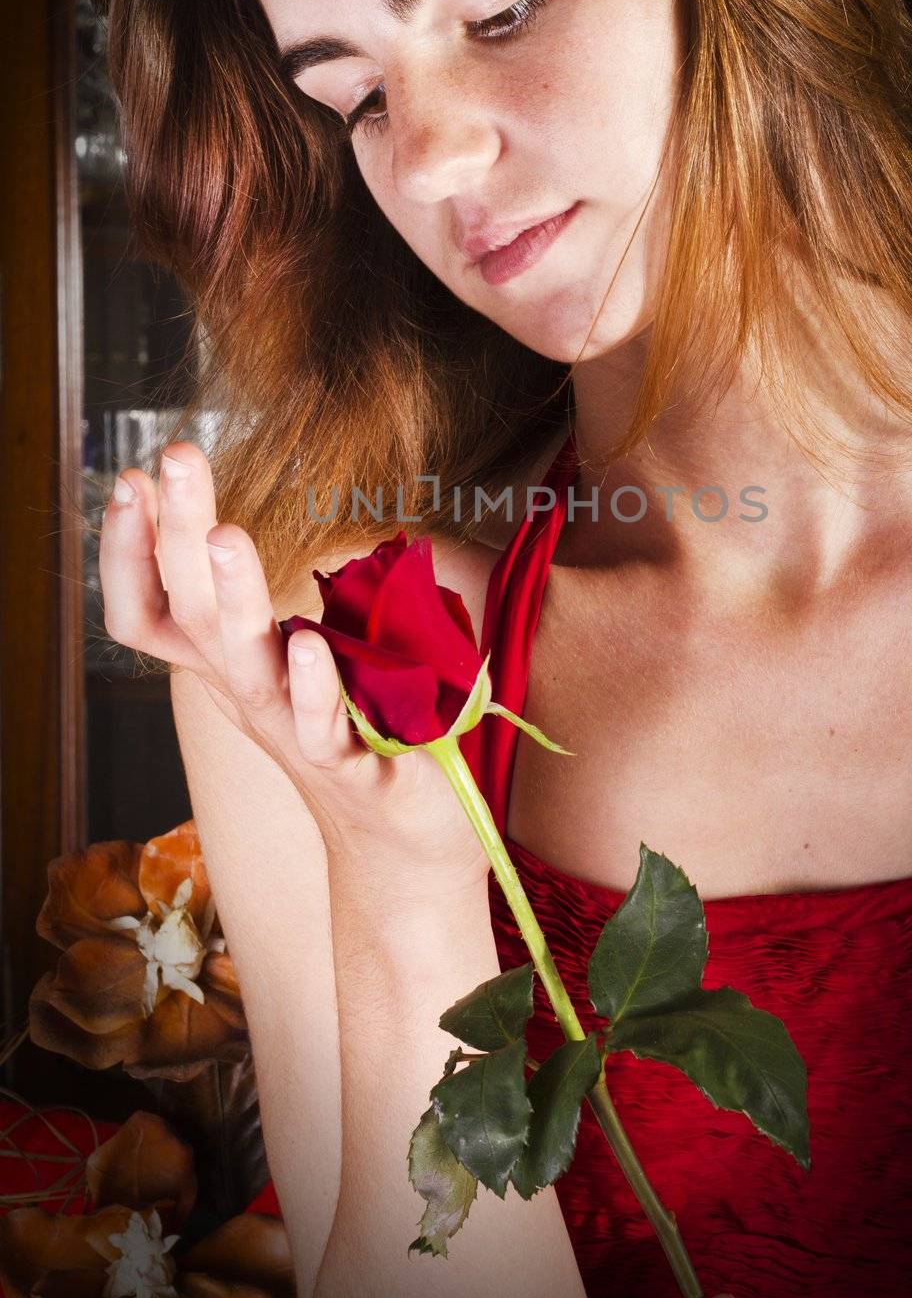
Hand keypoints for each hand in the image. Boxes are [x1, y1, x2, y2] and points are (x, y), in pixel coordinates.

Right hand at [99, 442, 491, 900]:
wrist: (397, 839)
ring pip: (247, 669)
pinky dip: (313, 687)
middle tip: (173, 458)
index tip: (133, 478)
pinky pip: (323, 729)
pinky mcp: (356, 768)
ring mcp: (295, 735)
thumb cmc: (346, 729)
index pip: (148, 610)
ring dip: (236, 599)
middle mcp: (248, 698)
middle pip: (191, 616)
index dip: (128, 552)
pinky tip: (308, 641)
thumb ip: (266, 597)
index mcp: (228, 667)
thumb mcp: (288, 656)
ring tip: (225, 535)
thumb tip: (234, 518)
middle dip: (176, 533)